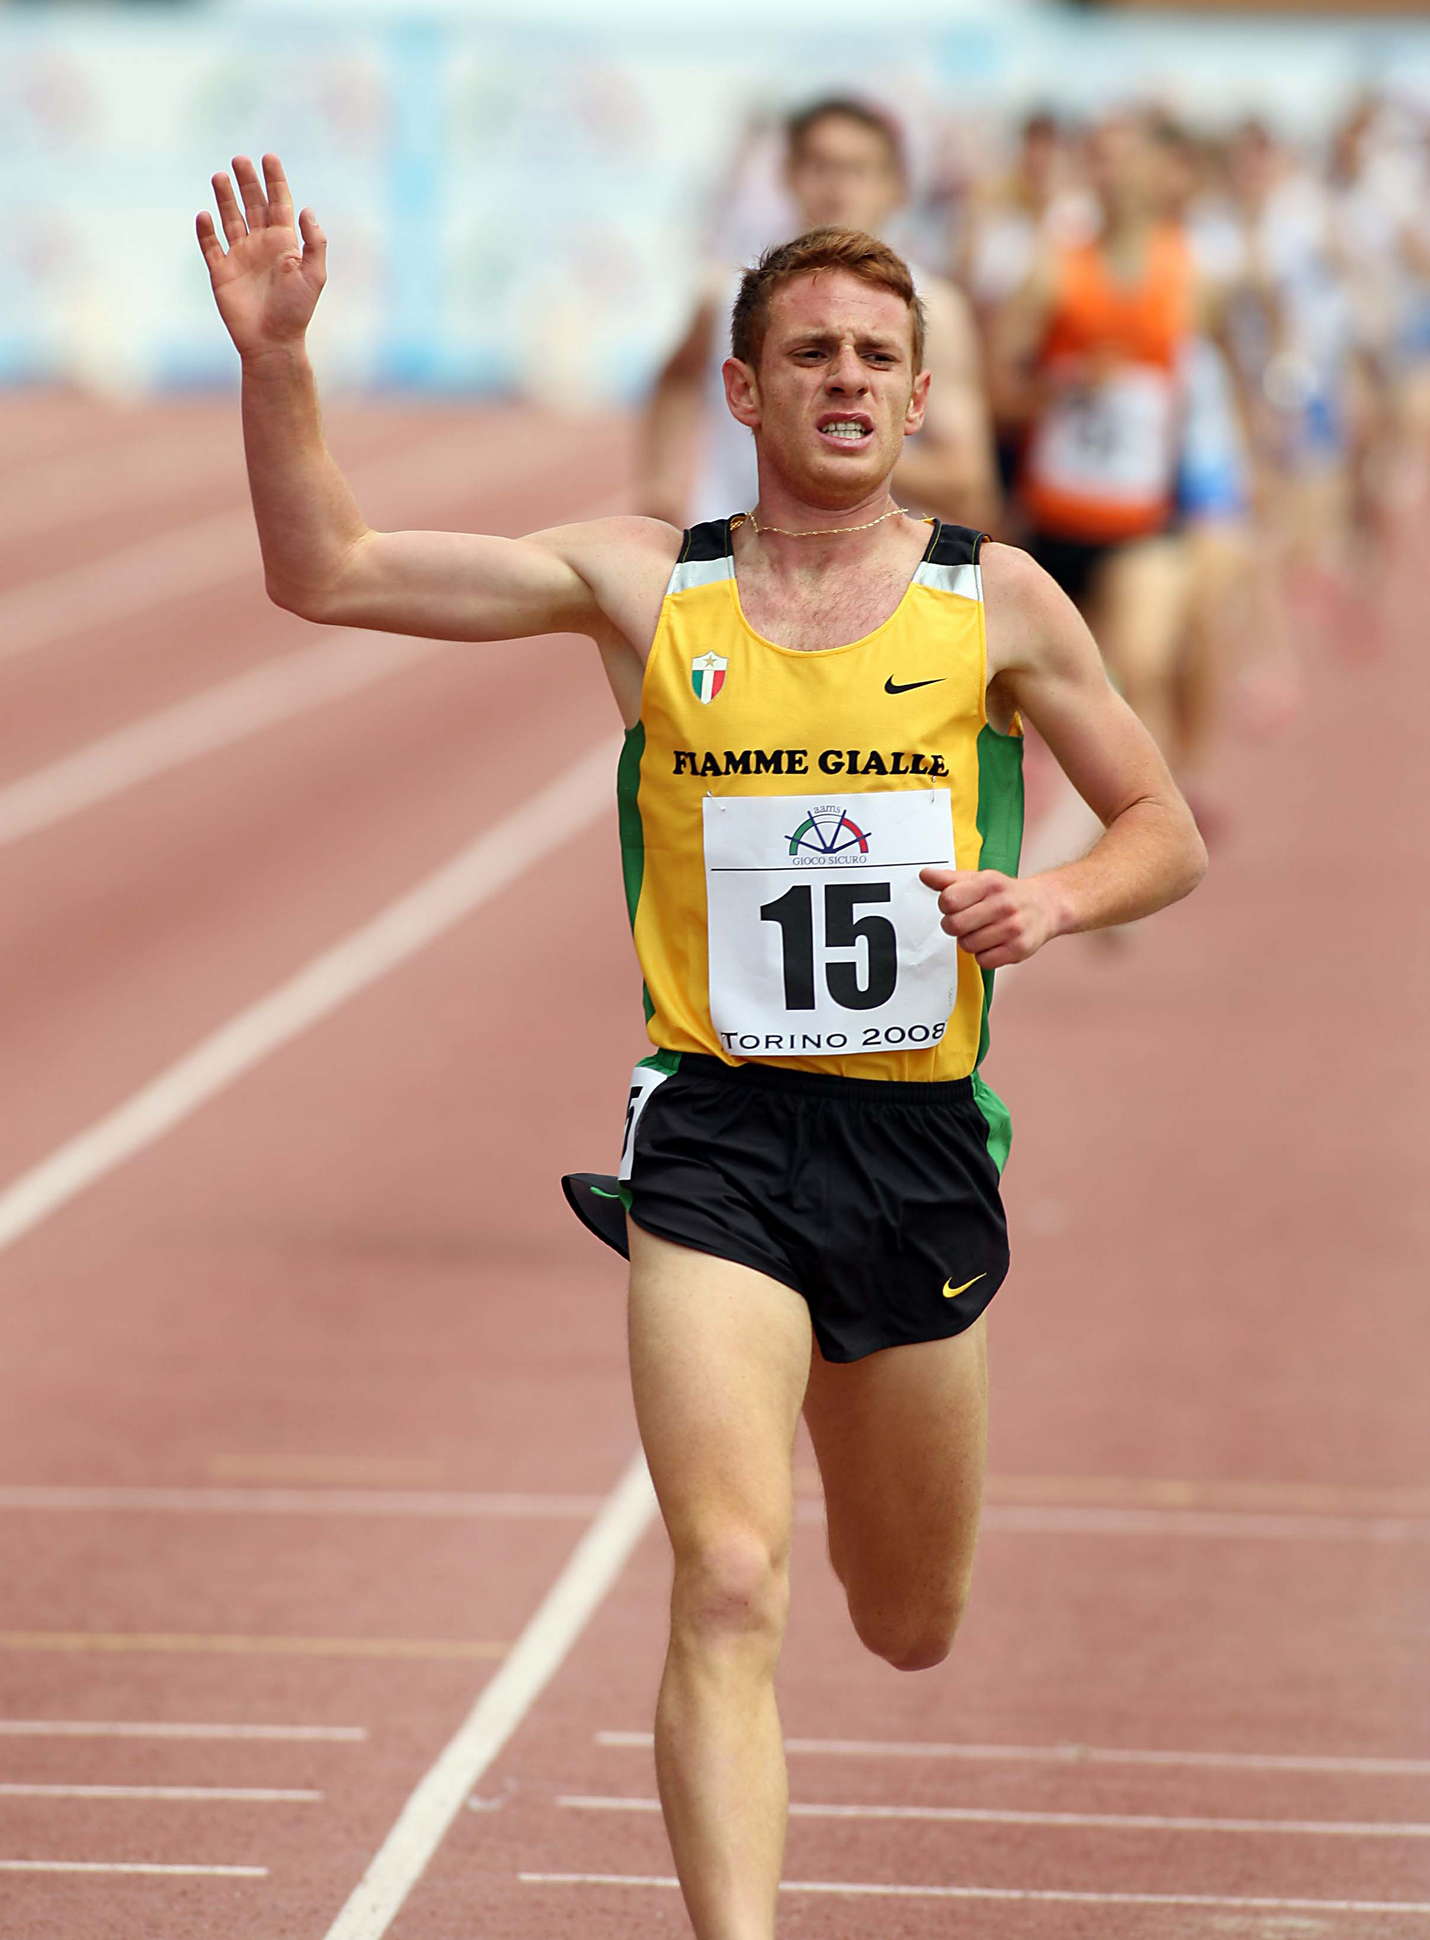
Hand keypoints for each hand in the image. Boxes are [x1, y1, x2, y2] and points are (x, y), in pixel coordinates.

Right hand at [196, 154, 325, 359]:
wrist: (272, 342)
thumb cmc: (296, 311)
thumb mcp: (314, 275)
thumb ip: (314, 242)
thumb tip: (307, 209)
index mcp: (284, 243)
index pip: (279, 203)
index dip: (275, 180)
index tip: (268, 157)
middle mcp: (261, 245)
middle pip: (252, 204)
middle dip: (247, 181)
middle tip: (239, 160)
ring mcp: (240, 257)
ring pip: (230, 218)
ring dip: (225, 198)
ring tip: (219, 176)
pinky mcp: (222, 272)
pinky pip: (211, 246)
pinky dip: (206, 230)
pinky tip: (205, 215)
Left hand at [919, 866, 1063, 968]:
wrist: (1047, 906)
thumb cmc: (1007, 893)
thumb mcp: (980, 879)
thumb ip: (950, 880)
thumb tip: (925, 875)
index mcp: (990, 883)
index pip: (948, 900)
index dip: (946, 906)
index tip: (954, 906)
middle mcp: (1003, 904)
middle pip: (954, 925)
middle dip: (954, 926)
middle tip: (965, 922)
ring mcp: (1013, 928)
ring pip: (967, 945)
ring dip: (969, 941)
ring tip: (982, 931)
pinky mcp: (1018, 949)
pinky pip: (983, 961)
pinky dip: (983, 955)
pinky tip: (993, 943)